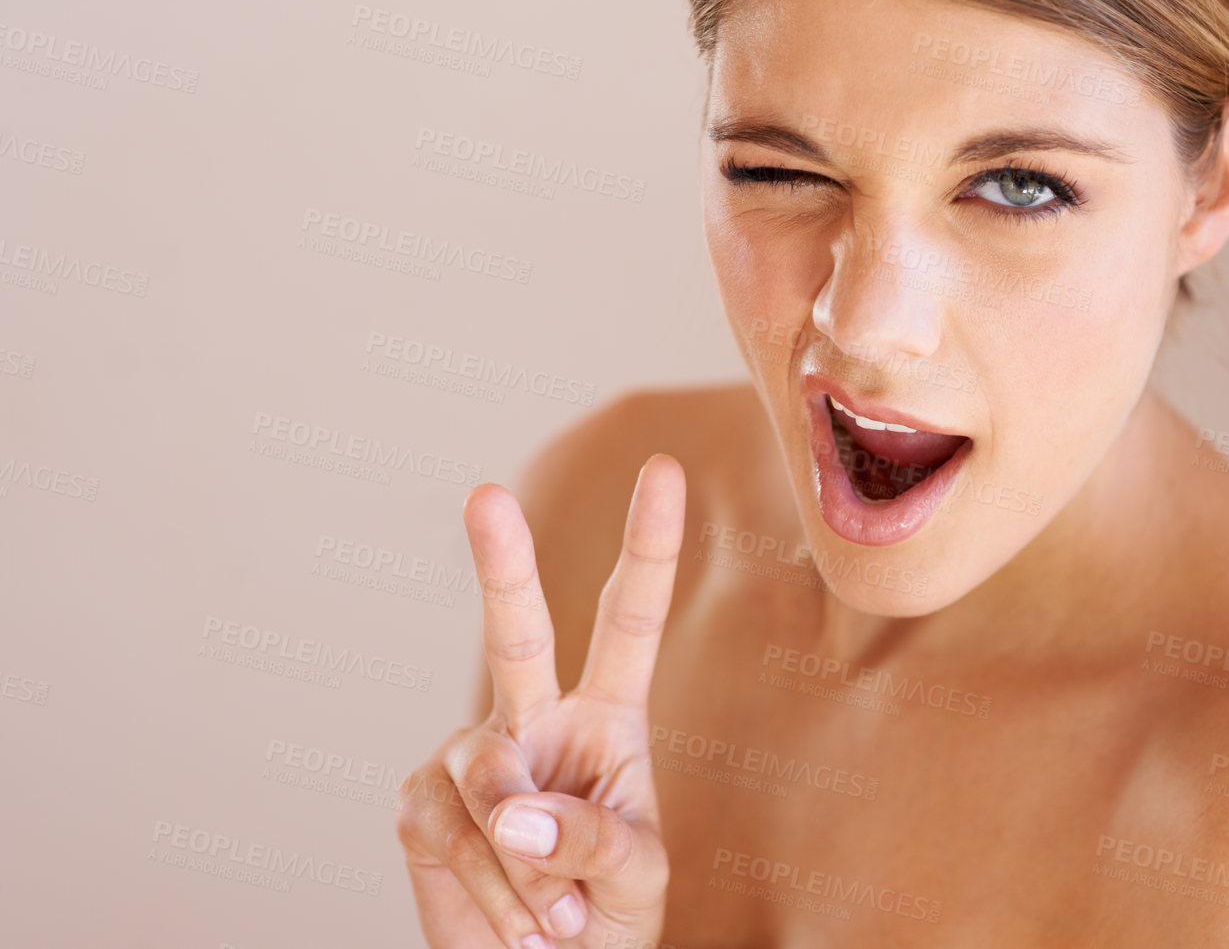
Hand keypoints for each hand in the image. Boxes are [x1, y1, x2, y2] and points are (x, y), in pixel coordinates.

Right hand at [397, 454, 685, 947]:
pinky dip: (495, 891)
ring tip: (558, 921)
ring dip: (530, 867)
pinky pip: (456, 837)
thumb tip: (513, 810)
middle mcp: (535, 718)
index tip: (663, 469)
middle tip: (484, 496)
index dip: (648, 544)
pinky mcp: (421, 806)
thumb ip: (593, 839)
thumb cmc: (607, 918)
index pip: (629, 617)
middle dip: (502, 564)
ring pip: (492, 783)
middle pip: (517, 632)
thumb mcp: (636, 878)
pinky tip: (519, 925)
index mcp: (608, 715)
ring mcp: (471, 758)